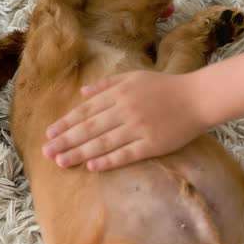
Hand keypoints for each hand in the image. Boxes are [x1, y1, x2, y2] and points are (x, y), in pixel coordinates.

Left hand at [42, 71, 207, 170]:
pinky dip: (108, 160)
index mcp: (119, 93)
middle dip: (66, 140)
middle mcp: (125, 110)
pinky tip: (92, 166)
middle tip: (46, 152)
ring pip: (103, 142)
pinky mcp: (152, 144)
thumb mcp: (134, 77)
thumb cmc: (165, 86)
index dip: (66, 123)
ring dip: (80, 152)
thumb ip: (107, 85)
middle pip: (90, 128)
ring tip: (62, 161)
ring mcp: (138, 128)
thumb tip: (82, 92)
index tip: (49, 134)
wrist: (197, 98)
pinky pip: (126, 154)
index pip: (86, 110)